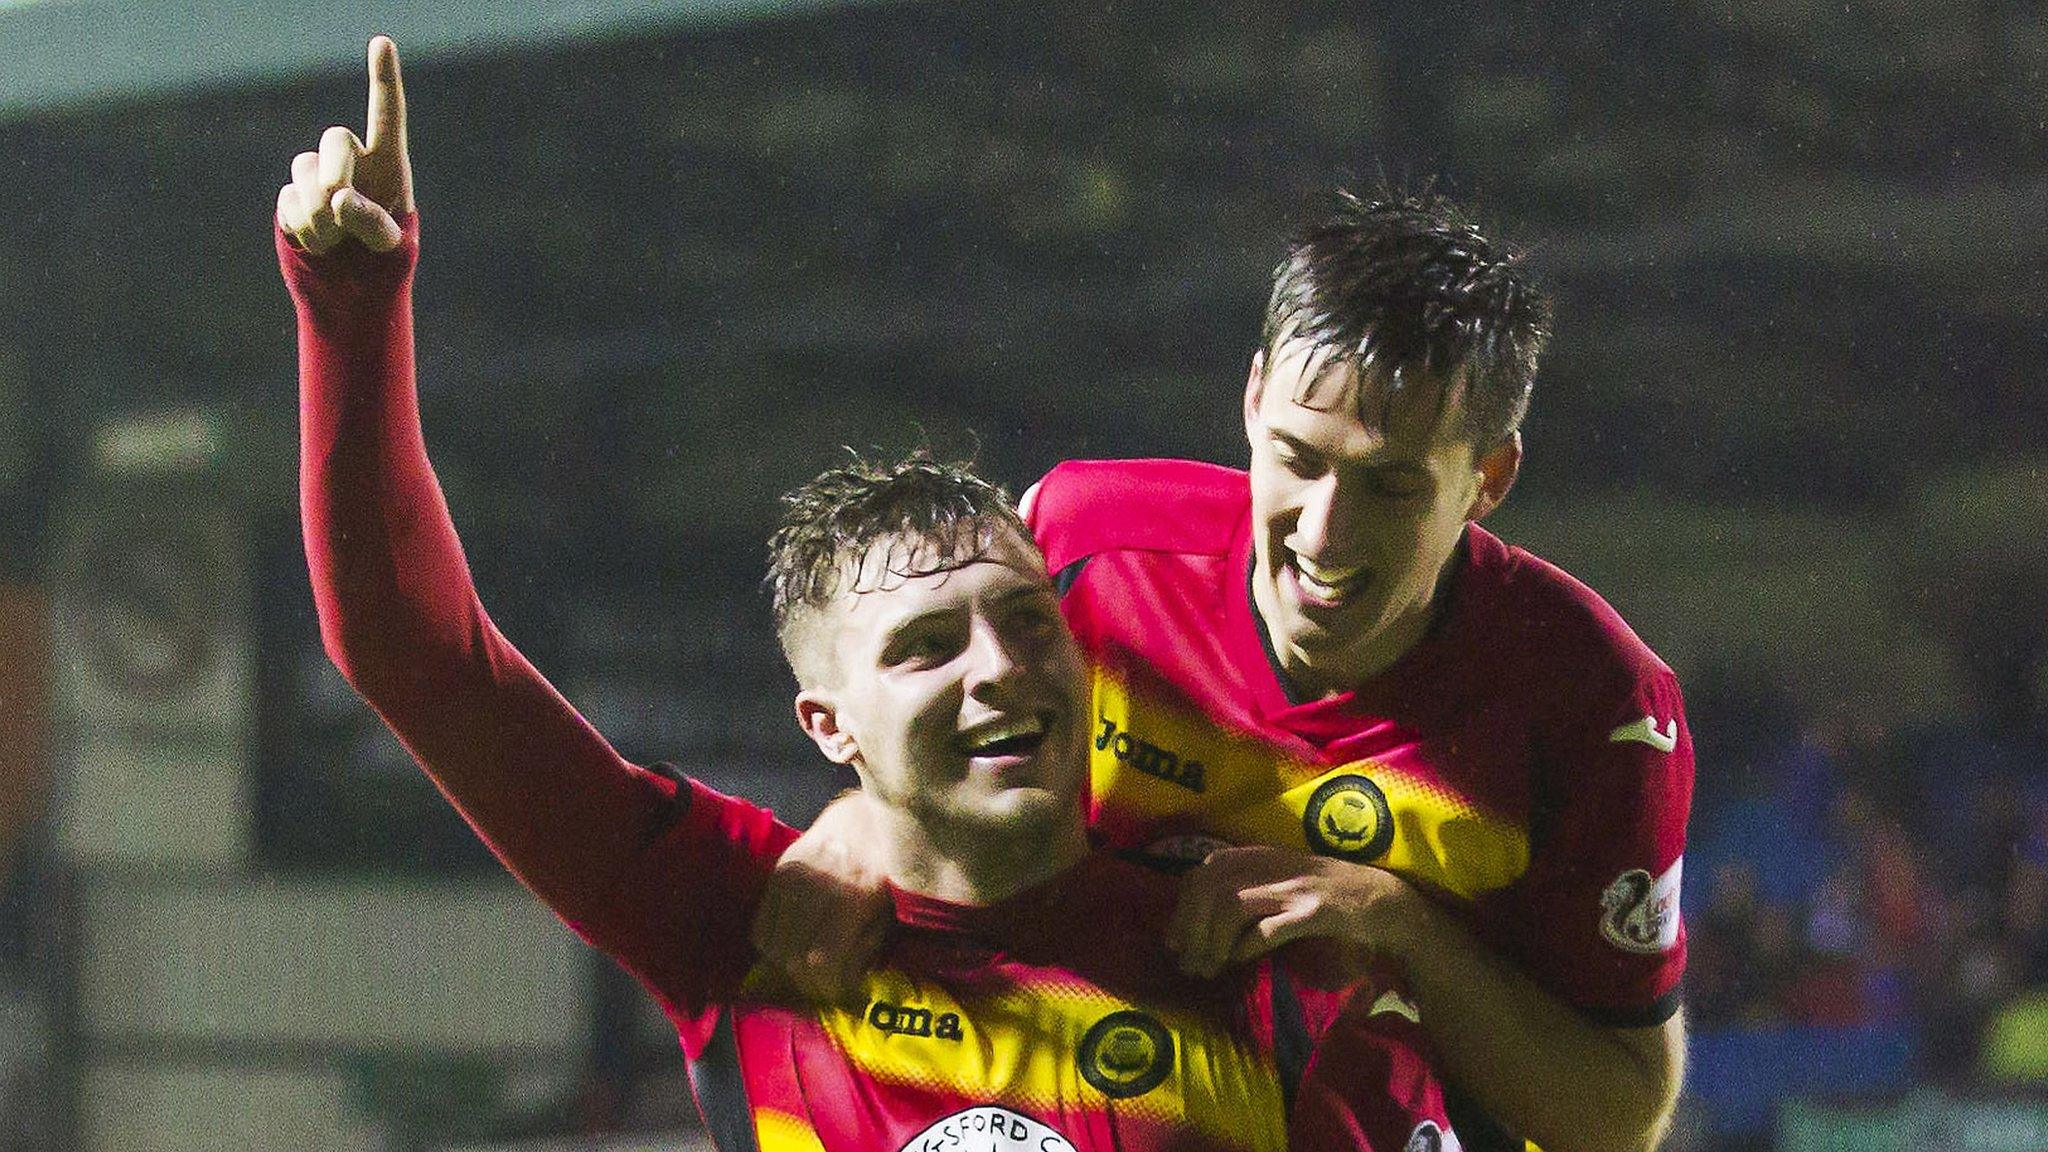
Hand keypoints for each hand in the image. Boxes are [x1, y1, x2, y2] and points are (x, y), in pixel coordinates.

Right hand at [276, 36, 413, 252]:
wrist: (350, 288)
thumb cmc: (383, 263)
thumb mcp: (389, 246)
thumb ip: (371, 222)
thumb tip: (337, 198)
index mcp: (388, 165)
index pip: (387, 116)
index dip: (383, 79)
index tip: (382, 43)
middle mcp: (352, 162)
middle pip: (335, 138)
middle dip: (334, 168)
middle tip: (337, 202)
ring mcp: (317, 176)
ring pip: (305, 170)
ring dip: (318, 211)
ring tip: (334, 243)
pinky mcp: (292, 196)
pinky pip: (289, 201)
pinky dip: (303, 227)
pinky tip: (318, 245)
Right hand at [751, 791, 892, 1003]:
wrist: (868, 814)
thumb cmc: (890, 867)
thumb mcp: (891, 909)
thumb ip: (866, 946)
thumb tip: (842, 983)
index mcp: (851, 896)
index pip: (822, 961)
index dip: (831, 987)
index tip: (843, 992)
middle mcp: (815, 886)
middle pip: (793, 957)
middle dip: (809, 983)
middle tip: (826, 986)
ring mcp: (792, 876)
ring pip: (771, 945)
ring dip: (788, 967)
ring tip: (809, 969)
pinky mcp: (778, 871)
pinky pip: (760, 923)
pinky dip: (772, 944)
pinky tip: (792, 945)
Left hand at [1165, 844, 1412, 978]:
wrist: (1384, 899)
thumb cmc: (1327, 894)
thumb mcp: (1279, 881)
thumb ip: (1243, 890)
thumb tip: (1194, 923)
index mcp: (1259, 855)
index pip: (1203, 873)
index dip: (1182, 908)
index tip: (1174, 942)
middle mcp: (1273, 864)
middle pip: (1211, 888)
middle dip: (1191, 929)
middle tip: (1188, 965)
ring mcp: (1294, 886)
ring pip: (1233, 905)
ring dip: (1213, 941)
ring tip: (1209, 969)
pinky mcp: (1316, 911)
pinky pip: (1270, 928)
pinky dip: (1247, 946)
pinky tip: (1239, 961)